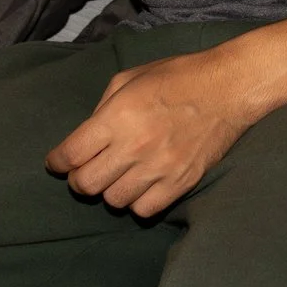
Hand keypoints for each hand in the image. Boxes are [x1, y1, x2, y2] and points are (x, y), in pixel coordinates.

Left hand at [47, 47, 255, 216]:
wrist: (229, 88)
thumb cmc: (178, 77)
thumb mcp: (130, 78)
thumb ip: (102, 108)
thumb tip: (86, 137)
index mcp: (118, 116)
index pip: (70, 154)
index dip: (57, 162)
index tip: (57, 163)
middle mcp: (135, 146)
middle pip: (86, 184)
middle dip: (78, 179)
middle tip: (85, 171)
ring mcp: (159, 168)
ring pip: (113, 201)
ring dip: (109, 190)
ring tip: (117, 177)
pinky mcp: (180, 183)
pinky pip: (144, 210)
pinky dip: (136, 202)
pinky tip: (140, 186)